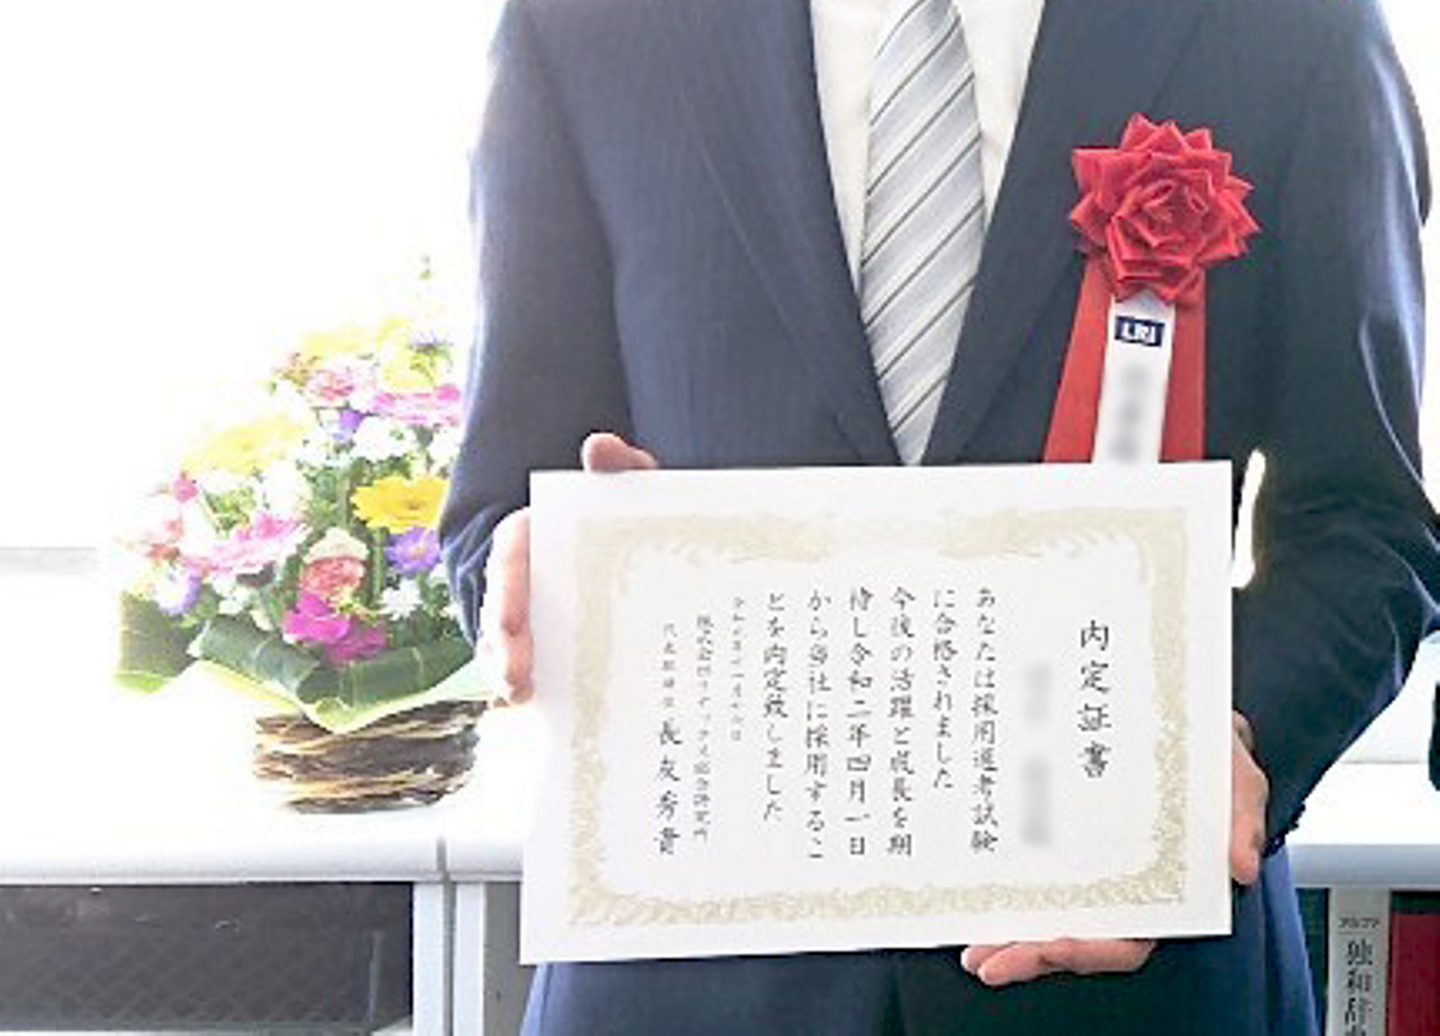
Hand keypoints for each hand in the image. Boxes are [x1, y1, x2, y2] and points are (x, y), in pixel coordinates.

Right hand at [477, 432, 656, 702]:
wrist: (658, 558)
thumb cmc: (635, 518)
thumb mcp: (634, 492)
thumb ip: (622, 469)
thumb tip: (599, 445)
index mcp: (539, 537)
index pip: (509, 554)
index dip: (505, 582)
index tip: (511, 613)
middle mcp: (527, 581)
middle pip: (501, 613)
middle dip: (501, 644)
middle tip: (514, 675)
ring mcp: (537, 621)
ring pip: (509, 649)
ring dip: (509, 672)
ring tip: (522, 696)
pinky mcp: (555, 653)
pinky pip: (541, 675)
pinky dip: (542, 692)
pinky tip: (552, 713)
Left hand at [961, 711, 1269, 986]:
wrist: (1176, 710)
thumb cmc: (1205, 751)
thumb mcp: (1234, 774)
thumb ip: (1241, 815)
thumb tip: (1239, 865)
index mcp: (1165, 886)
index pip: (1130, 939)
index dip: (1090, 951)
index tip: (1051, 947)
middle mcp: (1124, 886)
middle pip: (1078, 936)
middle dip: (1031, 954)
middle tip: (984, 960)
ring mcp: (1090, 866)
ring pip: (1049, 914)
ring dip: (1009, 933)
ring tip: (970, 947)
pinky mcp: (1062, 839)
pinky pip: (1031, 874)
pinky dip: (1004, 888)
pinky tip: (971, 891)